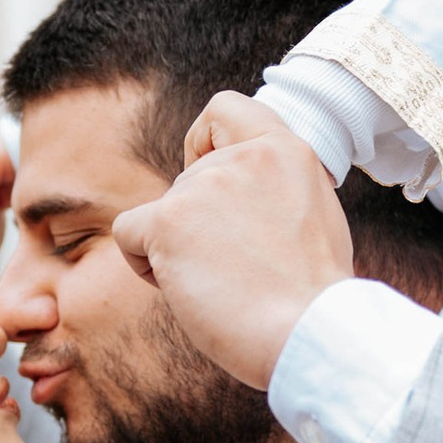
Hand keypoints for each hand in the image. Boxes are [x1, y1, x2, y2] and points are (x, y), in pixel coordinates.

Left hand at [111, 93, 353, 388]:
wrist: (312, 334)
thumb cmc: (313, 298)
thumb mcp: (313, 217)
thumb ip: (274, 191)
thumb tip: (233, 206)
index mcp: (288, 151)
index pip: (226, 109)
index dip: (207, 142)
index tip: (215, 177)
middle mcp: (245, 156)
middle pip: (189, 179)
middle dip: (200, 224)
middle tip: (240, 270)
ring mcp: (205, 185)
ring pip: (162, 212)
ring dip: (179, 251)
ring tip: (223, 285)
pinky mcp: (170, 221)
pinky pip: (128, 232)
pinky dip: (143, 264)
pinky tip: (185, 289)